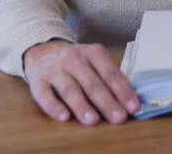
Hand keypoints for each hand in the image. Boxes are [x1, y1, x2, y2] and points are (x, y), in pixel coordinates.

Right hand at [22, 39, 139, 124]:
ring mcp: (55, 70)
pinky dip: (54, 107)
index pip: (111, 74)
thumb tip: (128, 99)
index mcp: (93, 52)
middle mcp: (74, 58)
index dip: (123, 91)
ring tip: (93, 121)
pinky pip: (45, 95)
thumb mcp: (94, 59)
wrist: (43, 50)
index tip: (133, 107)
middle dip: (107, 102)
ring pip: (70, 90)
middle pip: (93, 83)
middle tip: (119, 118)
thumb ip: (108, 75)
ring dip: (82, 106)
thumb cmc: (76, 61)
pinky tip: (64, 117)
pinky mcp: (38, 81)